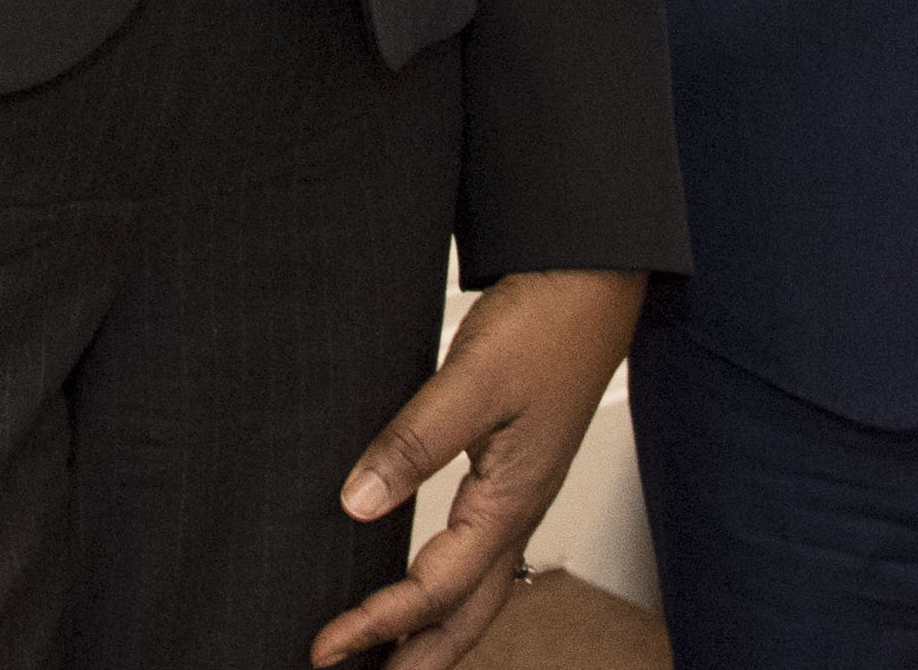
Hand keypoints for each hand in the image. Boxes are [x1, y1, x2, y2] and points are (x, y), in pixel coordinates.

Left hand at [311, 270, 647, 667]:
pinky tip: (425, 582)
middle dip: (416, 660)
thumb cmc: (545, 328)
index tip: (326, 647)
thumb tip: (359, 502)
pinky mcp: (516, 475)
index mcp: (508, 503)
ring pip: (478, 592)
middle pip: (467, 617)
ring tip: (389, 655)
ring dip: (434, 632)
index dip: (377, 624)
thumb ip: (414, 442)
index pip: (434, 590)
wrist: (590, 285)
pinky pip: (481, 555)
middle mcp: (517, 512)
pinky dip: (449, 589)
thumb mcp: (470, 382)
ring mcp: (520, 497)